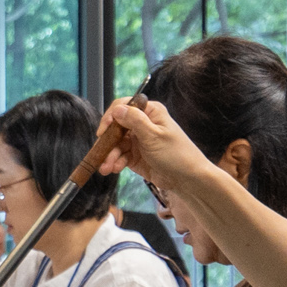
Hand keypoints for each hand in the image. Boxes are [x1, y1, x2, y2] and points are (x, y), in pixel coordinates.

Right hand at [95, 96, 213, 190]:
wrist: (188, 179)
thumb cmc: (176, 154)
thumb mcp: (154, 136)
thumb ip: (135, 121)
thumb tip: (117, 109)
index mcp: (150, 113)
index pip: (124, 107)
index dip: (111, 117)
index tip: (103, 131)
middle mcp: (142, 124)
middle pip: (116, 127)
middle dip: (107, 141)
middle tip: (99, 153)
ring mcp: (138, 140)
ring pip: (116, 144)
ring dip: (109, 155)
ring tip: (105, 168)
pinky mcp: (135, 156)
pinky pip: (120, 156)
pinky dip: (114, 162)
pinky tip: (112, 169)